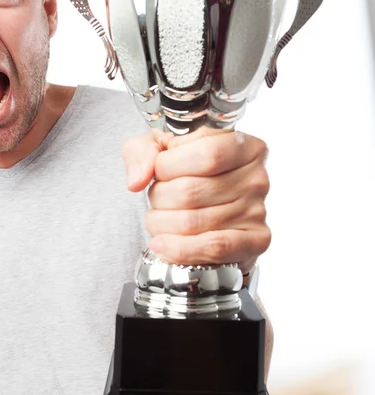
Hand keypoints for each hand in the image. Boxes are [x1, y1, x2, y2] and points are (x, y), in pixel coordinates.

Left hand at [122, 127, 270, 272]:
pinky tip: (162, 244)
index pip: (206, 154)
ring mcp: (257, 210)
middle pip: (192, 190)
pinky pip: (213, 248)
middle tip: (156, 197)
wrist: (202, 210)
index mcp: (242, 145)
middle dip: (159, 197)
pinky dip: (179, 249)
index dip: (170, 165)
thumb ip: (141, 152)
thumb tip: (137, 179)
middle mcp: (255, 176)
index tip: (158, 170)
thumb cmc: (185, 173)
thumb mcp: (158, 149)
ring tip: (158, 218)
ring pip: (194, 221)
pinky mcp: (255, 241)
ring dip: (162, 223)